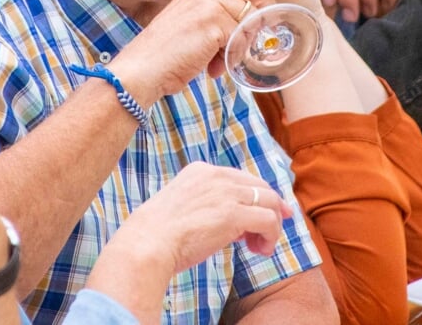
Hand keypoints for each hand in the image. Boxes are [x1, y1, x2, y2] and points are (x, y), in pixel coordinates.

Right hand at [83, 162, 291, 323]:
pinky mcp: (234, 215)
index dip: (257, 196)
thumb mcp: (182, 207)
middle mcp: (217, 176)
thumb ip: (206, 206)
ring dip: (272, 227)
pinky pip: (268, 221)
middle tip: (271, 232)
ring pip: (270, 202)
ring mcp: (226, 193)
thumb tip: (232, 224)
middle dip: (274, 208)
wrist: (147, 244)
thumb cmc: (157, 235)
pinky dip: (271, 236)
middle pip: (261, 187)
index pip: (242, 179)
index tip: (265, 213)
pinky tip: (259, 251)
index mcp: (201, 171)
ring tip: (260, 247)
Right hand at [114, 0, 275, 100]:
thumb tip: (254, 26)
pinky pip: (242, 37)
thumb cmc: (167, 54)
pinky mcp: (212, 22)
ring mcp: (208, 2)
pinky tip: (215, 68)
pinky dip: (233, 56)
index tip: (253, 23)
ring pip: (252, 15)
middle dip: (263, 13)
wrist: (143, 69)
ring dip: (245, 41)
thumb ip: (218, 18)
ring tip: (224, 58)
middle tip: (251, 39)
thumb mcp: (193, 25)